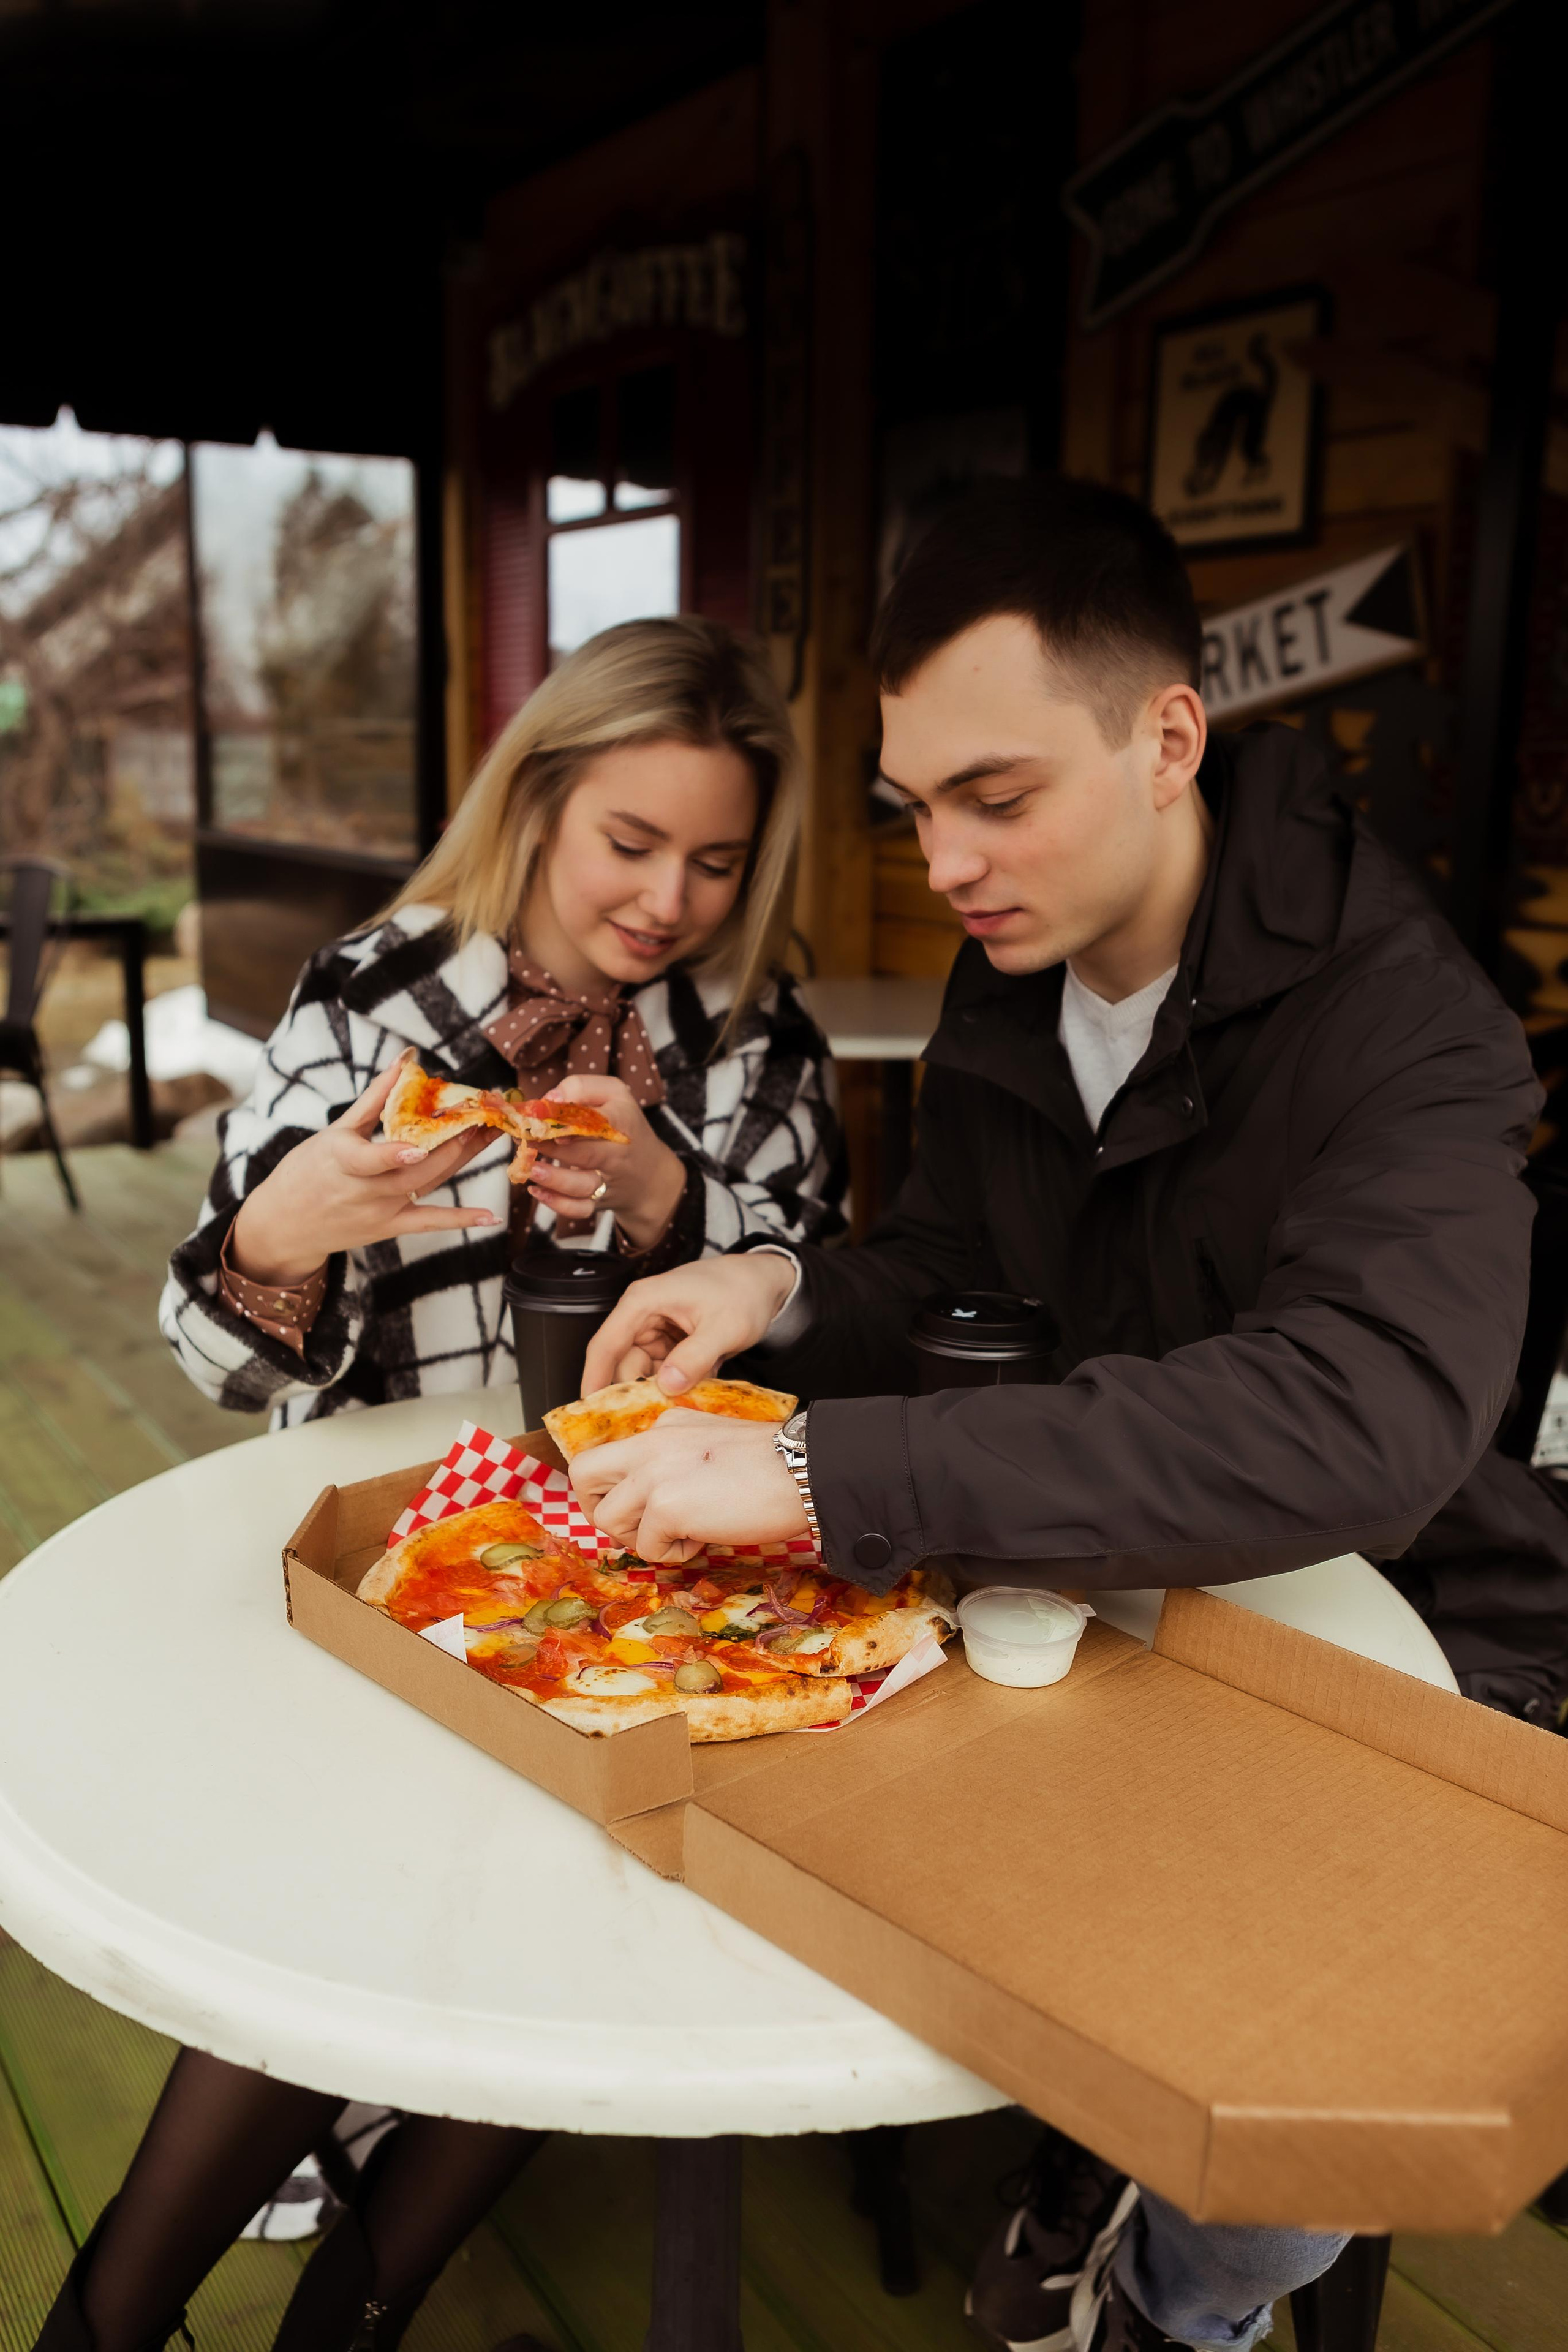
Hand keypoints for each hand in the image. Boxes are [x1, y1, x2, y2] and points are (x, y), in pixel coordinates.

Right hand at [229, 1054, 499, 1285]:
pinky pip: (429, 1223)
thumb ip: (374, 1097)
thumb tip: (406, 1060)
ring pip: (429, 1183)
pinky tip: (490, 1217)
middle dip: (452, 1141)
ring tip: (491, 1134)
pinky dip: (460, 1221)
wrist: (287, 1224)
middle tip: (482, 1115)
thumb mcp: (335, 1131)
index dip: (394, 1155)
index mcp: (343, 1161)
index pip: (369, 1160)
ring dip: (463, 1159)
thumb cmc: (309, 1169)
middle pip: (416, 1167)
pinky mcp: (390, 1227)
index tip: (418, 1146)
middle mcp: (364, 1190)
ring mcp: (380, 1211)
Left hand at [524, 1073, 684, 1249]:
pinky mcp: (599, 1201)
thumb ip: (581, 1087)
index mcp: (622, 1121)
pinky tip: (537, 1191)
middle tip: (526, 1138)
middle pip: (587, 1154)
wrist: (650, 1175)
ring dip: (554, 1179)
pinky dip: (558, 1204)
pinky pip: (580, 1209)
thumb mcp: (613, 1094)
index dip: (569, 1120)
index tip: (543, 1117)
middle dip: (554, 1149)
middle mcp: (618, 1154)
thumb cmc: (623, 1125)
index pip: (596, 1120)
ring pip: (582, 1186)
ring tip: (531, 1168)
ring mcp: (609, 1181)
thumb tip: (548, 1099)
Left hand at [570, 1411, 807, 1561]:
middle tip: (634, 1528)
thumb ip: (677, 1458)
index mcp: (664, 1425)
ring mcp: (654, 1473)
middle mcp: (650, 1443)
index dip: (613, 1488)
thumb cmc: (772, 1464)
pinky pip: (647, 1546)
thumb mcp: (713, 1443)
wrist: (803, 1469)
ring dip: (640, 1538)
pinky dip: (674, 1554)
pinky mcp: (667, 1506)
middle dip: (599, 1510)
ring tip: (683, 1534)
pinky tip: (704, 1539)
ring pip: (608, 1519)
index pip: (609, 1454)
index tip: (636, 1508)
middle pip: (583, 1475)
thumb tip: (655, 1501)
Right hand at [581, 1251, 797, 1395]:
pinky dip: (675, 1389)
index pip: (605, 1346)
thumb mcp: (725, 1325)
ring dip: (659, 1395)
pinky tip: (691, 1397)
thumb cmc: (743, 1290)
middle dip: (634, 1396)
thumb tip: (667, 1385)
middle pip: (623, 1366)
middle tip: (649, 1425)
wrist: (764, 1282)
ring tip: (677, 1413)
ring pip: (643, 1375)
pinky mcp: (671, 1346)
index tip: (590, 1415)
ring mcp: (656, 1333)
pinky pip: (663, 1375)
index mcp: (643, 1303)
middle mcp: (642, 1317)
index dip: (593, 1381)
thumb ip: (696, 1356)